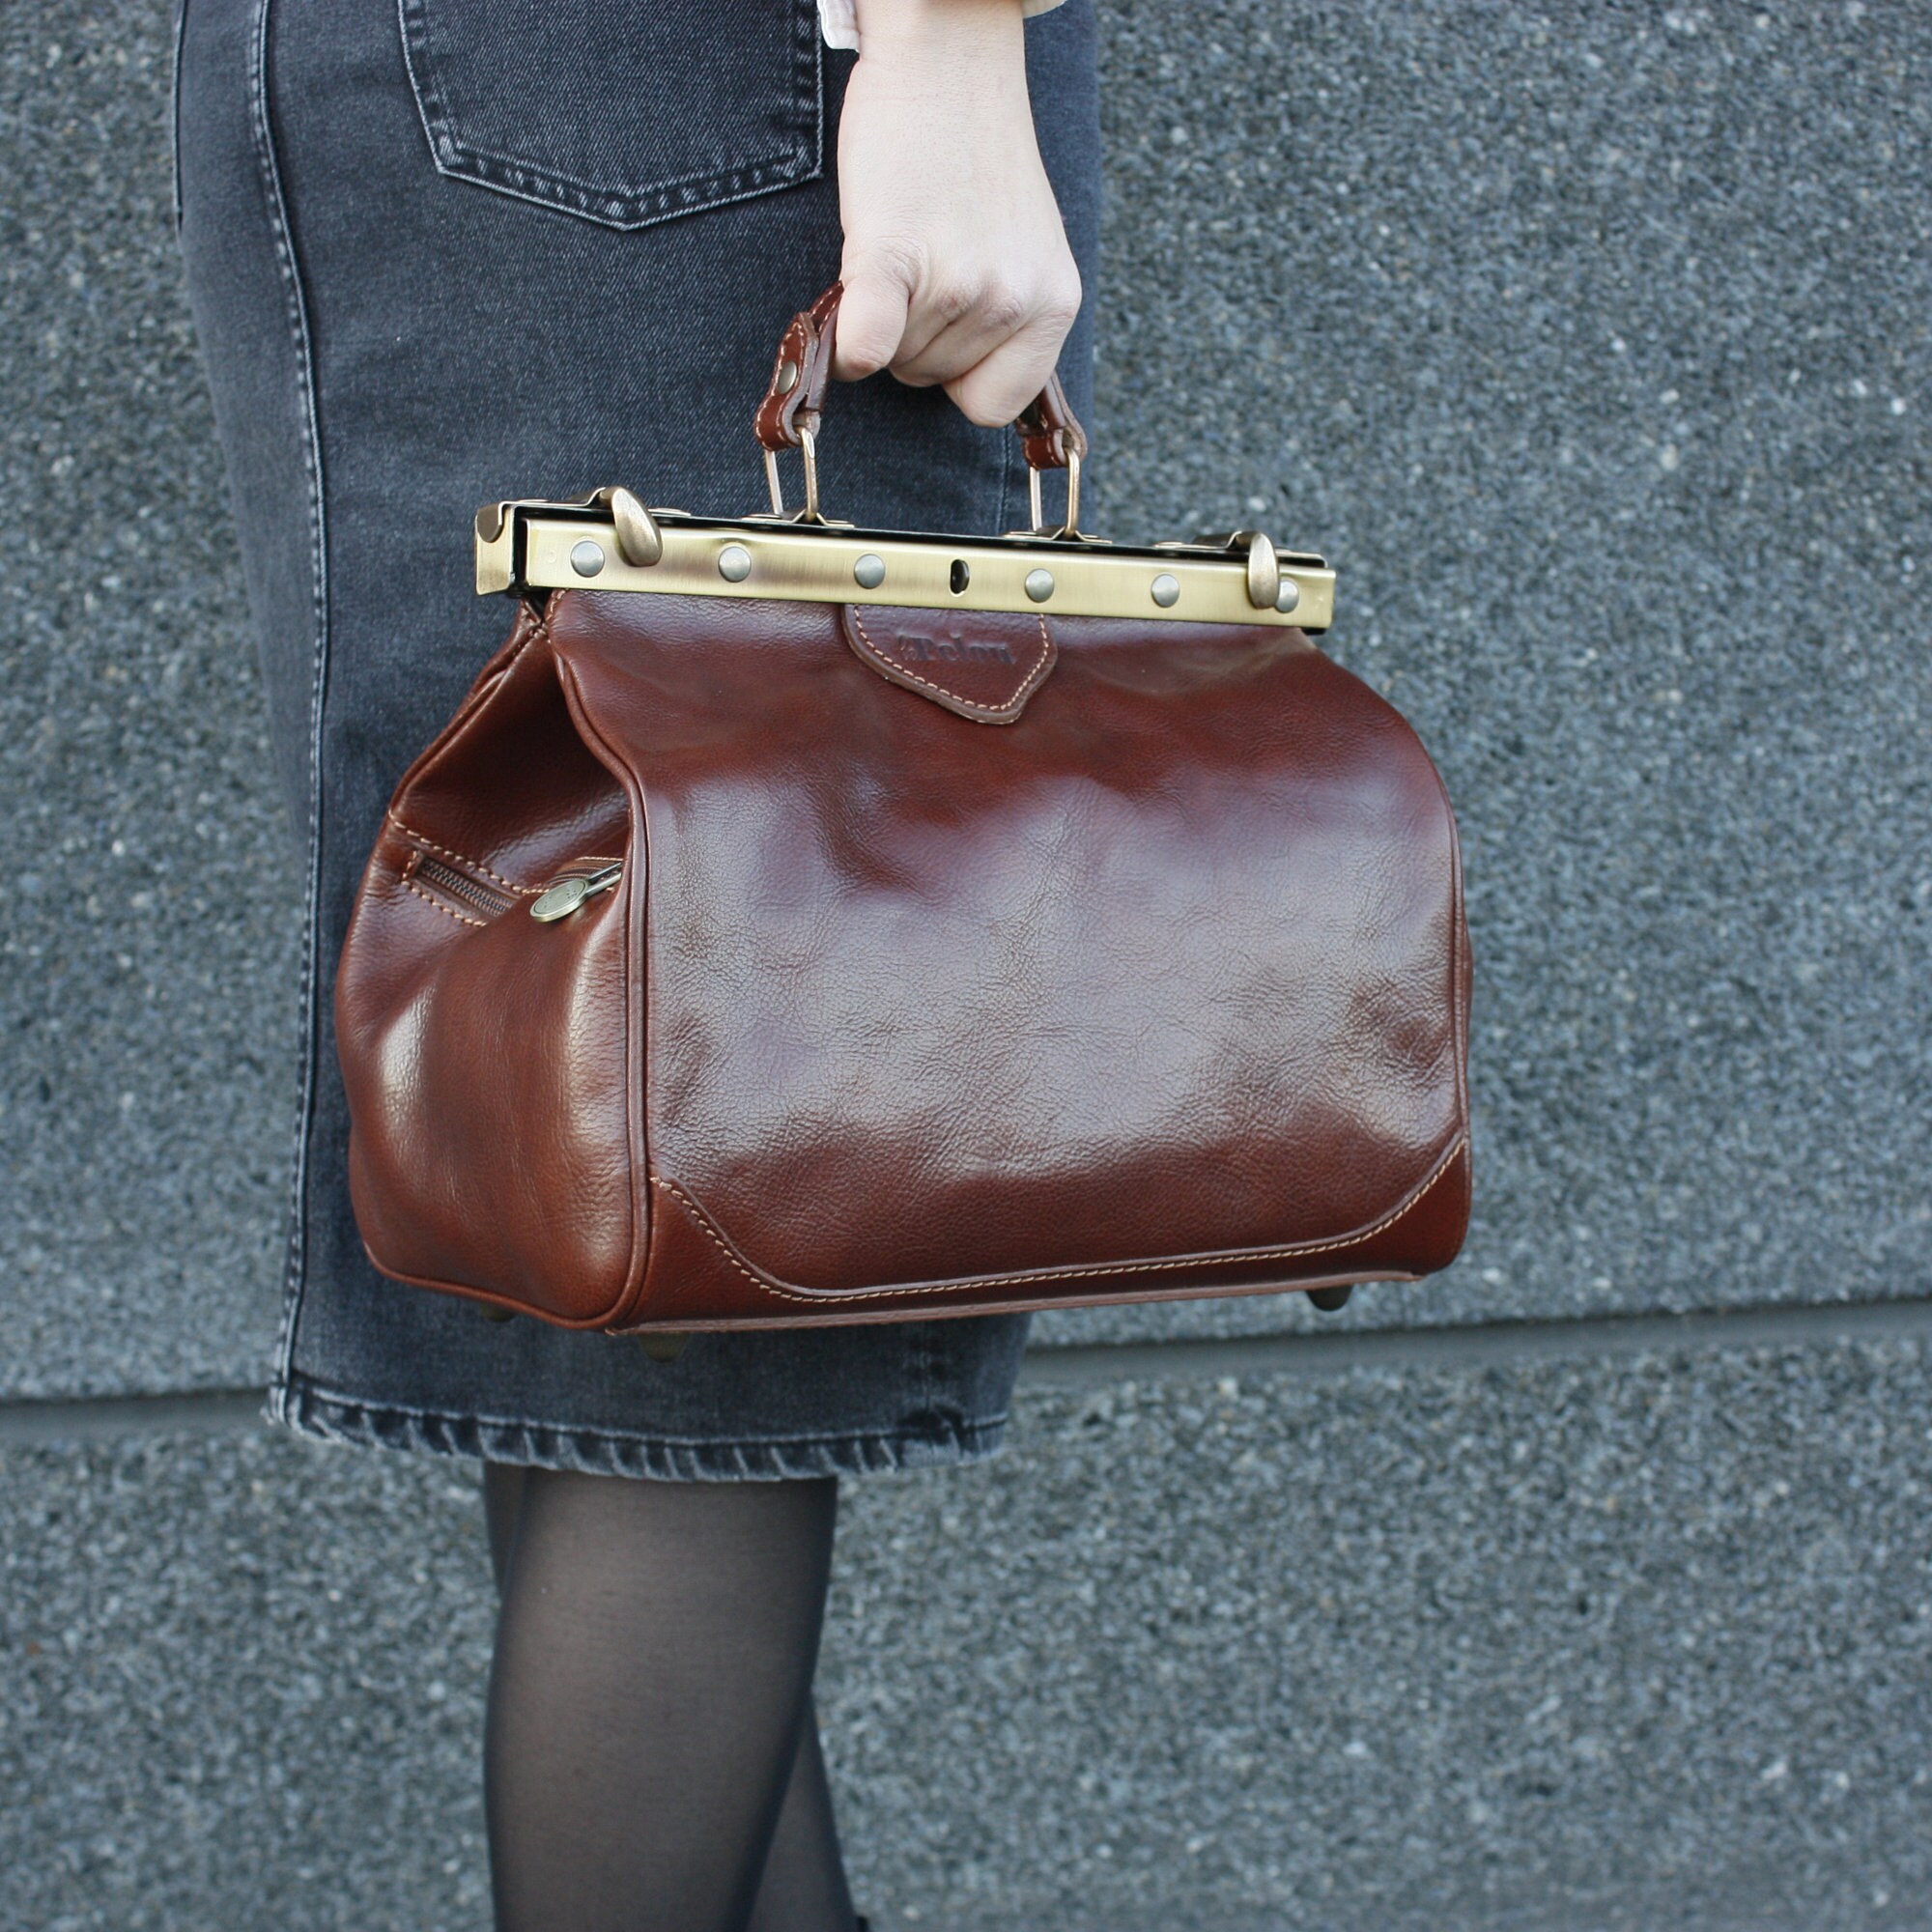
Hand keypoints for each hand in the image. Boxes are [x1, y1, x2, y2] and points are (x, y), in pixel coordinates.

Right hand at [831, 0, 1080, 426]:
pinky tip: (850, 338)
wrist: (949, 60)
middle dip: (914, 338)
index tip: (948, 331)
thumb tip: (959, 392)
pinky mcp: (896, 249)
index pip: (994, 405)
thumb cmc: (973, 161)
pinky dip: (855, 344)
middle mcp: (1016, 298)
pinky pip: (873, 335)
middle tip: (922, 260)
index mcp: (1054, 304)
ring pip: (894, 360)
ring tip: (902, 243)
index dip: (959, 378)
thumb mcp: (1022, 251)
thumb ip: (1007, 323)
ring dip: (882, 318)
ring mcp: (962, 277)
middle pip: (934, 383)